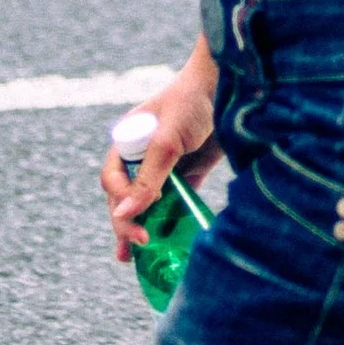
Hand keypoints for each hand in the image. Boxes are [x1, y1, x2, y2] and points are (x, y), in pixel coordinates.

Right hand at [102, 52, 219, 260]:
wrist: (230, 86)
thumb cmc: (191, 103)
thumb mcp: (167, 140)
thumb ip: (148, 178)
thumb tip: (125, 214)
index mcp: (127, 142)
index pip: (113, 181)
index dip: (121, 205)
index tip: (137, 223)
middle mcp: (142, 156)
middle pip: (127, 197)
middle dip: (127, 224)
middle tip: (136, 249)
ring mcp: (166, 166)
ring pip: (149, 204)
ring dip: (143, 228)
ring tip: (135, 259)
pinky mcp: (189, 174)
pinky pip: (176, 203)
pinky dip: (171, 222)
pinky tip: (168, 242)